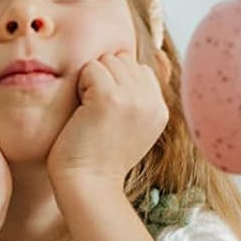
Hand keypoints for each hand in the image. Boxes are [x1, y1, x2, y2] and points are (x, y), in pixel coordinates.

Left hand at [46, 51, 168, 190]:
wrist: (88, 185)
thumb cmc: (98, 157)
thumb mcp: (131, 126)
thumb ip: (139, 96)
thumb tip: (157, 55)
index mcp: (160, 109)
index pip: (138, 69)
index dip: (116, 83)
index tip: (107, 114)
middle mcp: (152, 101)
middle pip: (122, 60)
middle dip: (104, 79)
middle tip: (96, 114)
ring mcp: (133, 98)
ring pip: (107, 61)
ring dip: (91, 81)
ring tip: (89, 113)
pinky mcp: (110, 97)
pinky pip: (91, 68)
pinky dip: (80, 86)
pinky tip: (82, 112)